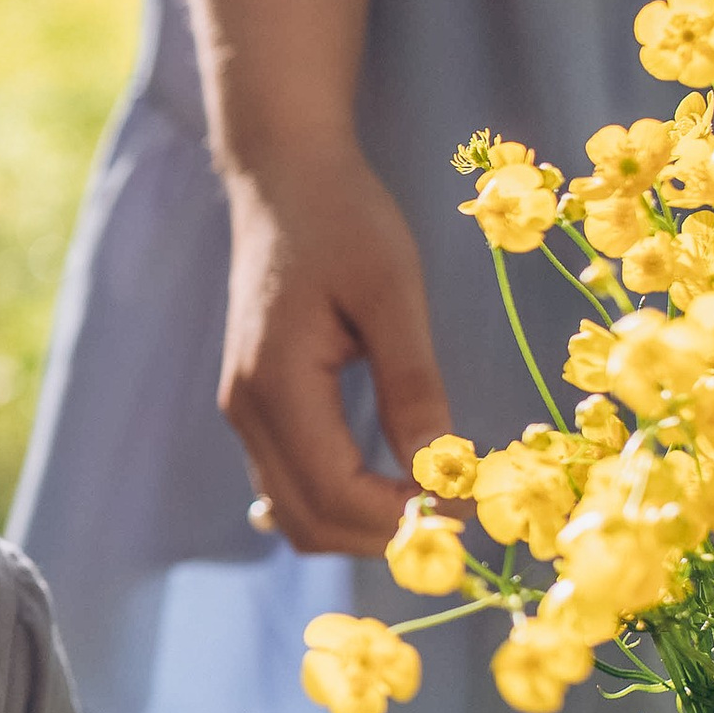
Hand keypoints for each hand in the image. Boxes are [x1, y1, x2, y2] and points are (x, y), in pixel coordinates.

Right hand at [219, 145, 450, 555]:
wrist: (283, 176)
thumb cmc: (343, 218)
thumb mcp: (392, 291)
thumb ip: (412, 383)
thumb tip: (439, 469)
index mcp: (275, 383)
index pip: (334, 493)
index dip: (401, 517)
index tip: (469, 508)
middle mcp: (246, 409)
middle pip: (308, 520)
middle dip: (384, 536)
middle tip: (460, 518)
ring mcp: (244, 410)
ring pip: (294, 513)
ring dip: (362, 526)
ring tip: (433, 504)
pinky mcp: (255, 404)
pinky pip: (290, 484)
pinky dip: (340, 503)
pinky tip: (390, 488)